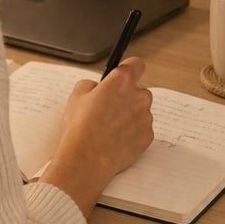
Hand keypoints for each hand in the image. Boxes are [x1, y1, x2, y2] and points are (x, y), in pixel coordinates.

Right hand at [39, 56, 152, 217]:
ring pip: (141, 111)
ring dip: (130, 115)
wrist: (88, 158)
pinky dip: (132, 132)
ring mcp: (145, 117)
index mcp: (120, 82)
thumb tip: (97, 87)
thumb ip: (90, 85)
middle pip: (139, 90)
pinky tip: (116, 138)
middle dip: (127, 97)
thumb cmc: (81, 127)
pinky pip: (142, 129)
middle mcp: (138, 96)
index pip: (136, 64)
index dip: (129, 69)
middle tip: (109, 108)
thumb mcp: (76, 96)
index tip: (124, 75)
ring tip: (110, 127)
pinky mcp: (148, 136)